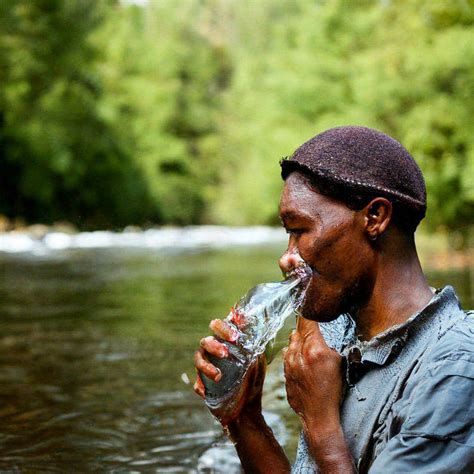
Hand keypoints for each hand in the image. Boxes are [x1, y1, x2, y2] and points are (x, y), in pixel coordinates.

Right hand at [193, 318, 265, 425]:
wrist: (248, 406)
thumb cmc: (253, 377)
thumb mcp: (257, 359)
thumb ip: (253, 342)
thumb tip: (251, 324)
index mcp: (224, 342)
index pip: (218, 326)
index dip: (223, 328)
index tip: (234, 336)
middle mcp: (212, 352)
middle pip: (205, 341)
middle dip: (214, 346)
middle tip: (225, 354)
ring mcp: (206, 368)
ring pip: (198, 360)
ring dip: (206, 366)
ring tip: (218, 376)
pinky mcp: (202, 384)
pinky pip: (196, 383)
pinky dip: (200, 386)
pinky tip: (206, 391)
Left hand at [284, 317, 343, 434]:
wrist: (318, 415)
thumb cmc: (333, 390)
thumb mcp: (337, 362)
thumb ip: (325, 345)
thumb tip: (316, 336)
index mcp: (314, 349)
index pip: (308, 322)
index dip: (307, 312)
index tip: (306, 304)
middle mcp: (298, 353)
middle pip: (299, 330)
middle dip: (304, 325)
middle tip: (307, 318)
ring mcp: (289, 363)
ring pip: (291, 342)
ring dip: (298, 339)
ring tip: (305, 338)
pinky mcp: (285, 372)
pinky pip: (287, 355)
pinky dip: (293, 352)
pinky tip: (299, 354)